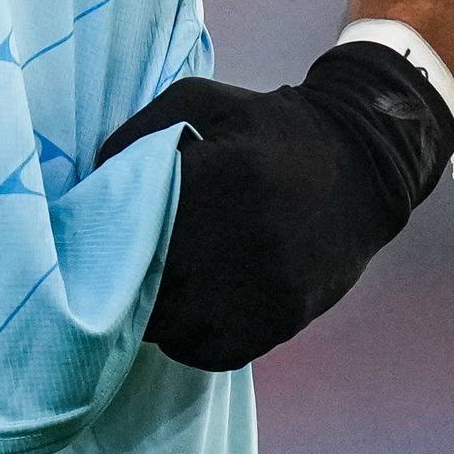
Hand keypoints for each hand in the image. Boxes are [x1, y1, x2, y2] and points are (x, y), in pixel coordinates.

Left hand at [97, 41, 453, 371]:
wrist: (363, 165)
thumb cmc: (268, 129)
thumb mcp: (199, 101)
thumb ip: (136, 133)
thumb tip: (89, 184)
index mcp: (219, 179)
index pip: (132, 232)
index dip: (105, 243)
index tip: (96, 239)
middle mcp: (241, 243)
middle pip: (148, 290)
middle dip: (124, 282)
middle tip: (116, 268)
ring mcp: (264, 291)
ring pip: (173, 331)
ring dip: (155, 315)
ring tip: (154, 287)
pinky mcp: (281, 322)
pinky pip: (209, 353)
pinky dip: (189, 337)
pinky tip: (190, 307)